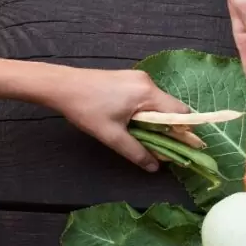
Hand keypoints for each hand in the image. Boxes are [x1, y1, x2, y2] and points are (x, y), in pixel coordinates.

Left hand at [51, 69, 189, 172]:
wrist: (60, 85)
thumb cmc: (85, 109)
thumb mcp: (112, 135)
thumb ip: (136, 152)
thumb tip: (154, 167)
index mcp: (147, 93)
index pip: (181, 112)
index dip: (185, 131)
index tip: (182, 147)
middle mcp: (147, 82)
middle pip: (172, 107)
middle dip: (170, 127)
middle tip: (162, 145)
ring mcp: (138, 78)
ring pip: (159, 103)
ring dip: (157, 120)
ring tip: (144, 135)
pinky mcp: (129, 78)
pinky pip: (148, 97)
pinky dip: (147, 111)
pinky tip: (134, 122)